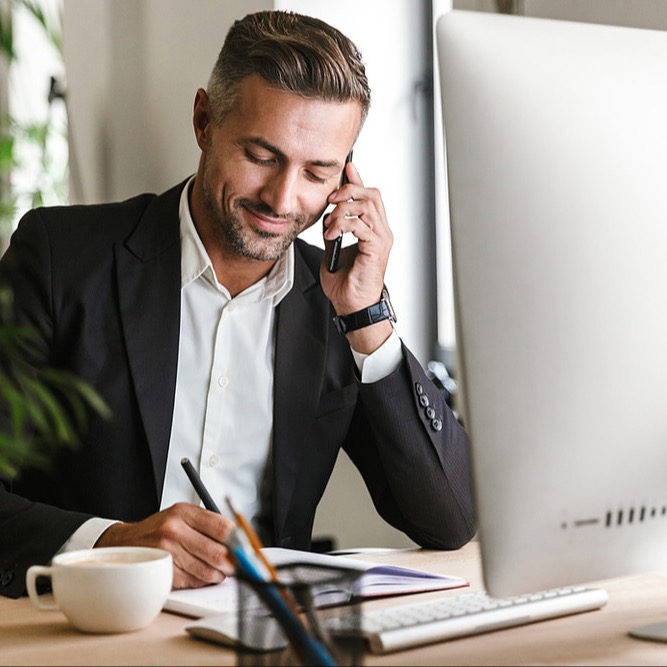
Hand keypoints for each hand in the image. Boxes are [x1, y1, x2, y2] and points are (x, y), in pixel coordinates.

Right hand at [94, 502, 235, 589]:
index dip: (238, 539)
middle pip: (218, 552)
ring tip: (217, 570)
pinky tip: (198, 574)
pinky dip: (202, 581)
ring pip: (208, 570)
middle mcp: (174, 530)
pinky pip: (194, 582)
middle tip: (237, 564)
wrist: (124, 544)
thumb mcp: (181, 516)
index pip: (222, 526)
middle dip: (233, 562)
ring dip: (218, 574)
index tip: (246, 545)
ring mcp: (166, 552)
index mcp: (183, 512)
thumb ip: (207, 524)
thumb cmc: (159, 530)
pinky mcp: (162, 572)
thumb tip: (238, 539)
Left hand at [321, 161, 393, 352]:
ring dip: (343, 209)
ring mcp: (381, 239)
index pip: (370, 196)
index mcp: (373, 230)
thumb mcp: (334, 249)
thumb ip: (334, 229)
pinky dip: (342, 225)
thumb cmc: (346, 284)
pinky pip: (360, 225)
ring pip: (367, 206)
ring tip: (329, 223)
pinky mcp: (376, 249)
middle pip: (371, 194)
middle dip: (349, 190)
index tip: (346, 168)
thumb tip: (328, 215)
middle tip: (330, 199)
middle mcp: (381, 231)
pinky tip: (332, 235)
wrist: (351, 305)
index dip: (358, 180)